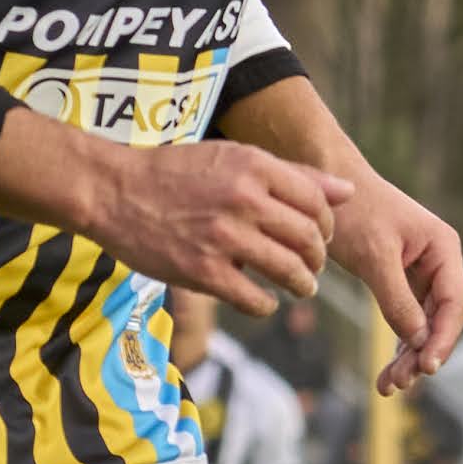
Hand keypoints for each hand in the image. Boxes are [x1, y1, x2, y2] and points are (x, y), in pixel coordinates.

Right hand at [0, 121, 337, 309]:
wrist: (113, 191)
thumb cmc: (176, 173)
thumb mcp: (234, 158)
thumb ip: (293, 175)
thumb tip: (348, 192)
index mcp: (254, 166)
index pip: (318, 203)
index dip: (327, 226)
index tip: (319, 238)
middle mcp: (243, 200)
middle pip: (309, 239)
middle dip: (318, 259)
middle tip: (311, 267)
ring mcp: (223, 238)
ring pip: (289, 272)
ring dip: (302, 285)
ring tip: (300, 287)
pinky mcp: (203, 272)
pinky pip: (256, 299)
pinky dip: (267, 305)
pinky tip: (263, 300)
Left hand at [326, 171, 462, 395]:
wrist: (326, 185)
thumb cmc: (353, 212)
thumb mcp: (374, 256)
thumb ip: (397, 298)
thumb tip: (417, 341)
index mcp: (443, 249)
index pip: (454, 303)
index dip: (443, 339)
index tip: (426, 367)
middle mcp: (439, 262)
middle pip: (441, 320)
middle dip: (422, 354)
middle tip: (397, 383)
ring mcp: (421, 273)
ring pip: (424, 326)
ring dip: (408, 357)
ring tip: (387, 386)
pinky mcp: (400, 282)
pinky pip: (406, 320)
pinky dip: (397, 345)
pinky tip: (387, 372)